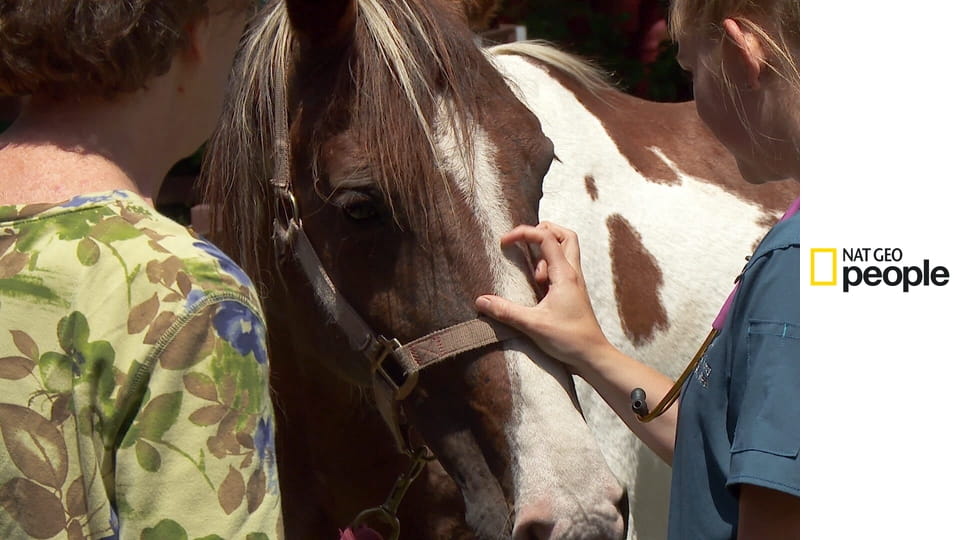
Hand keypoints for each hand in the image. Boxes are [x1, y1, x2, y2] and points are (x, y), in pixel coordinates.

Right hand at [475, 222, 611, 368]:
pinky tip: (537, 285)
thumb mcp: (533, 325)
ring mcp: (574, 282)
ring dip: (546, 251)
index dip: (523, 233)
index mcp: (565, 274)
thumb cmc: (569, 340)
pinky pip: (562, 267)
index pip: (546, 237)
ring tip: (532, 274)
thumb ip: (506, 311)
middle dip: (542, 230)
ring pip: (566, 250)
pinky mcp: (572, 292)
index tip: (504, 242)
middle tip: (523, 241)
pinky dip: (548, 266)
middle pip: (564, 235)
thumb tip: (480, 300)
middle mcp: (572, 273)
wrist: (592, 356)